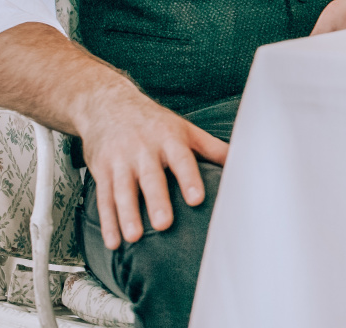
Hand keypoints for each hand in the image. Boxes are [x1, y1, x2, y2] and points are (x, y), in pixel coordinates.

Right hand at [77, 87, 227, 249]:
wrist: (108, 103)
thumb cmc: (154, 121)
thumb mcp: (184, 128)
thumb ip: (212, 147)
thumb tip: (244, 161)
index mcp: (169, 138)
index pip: (181, 158)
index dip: (189, 178)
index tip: (197, 198)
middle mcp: (144, 149)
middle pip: (150, 177)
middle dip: (156, 200)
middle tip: (164, 223)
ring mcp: (120, 160)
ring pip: (123, 189)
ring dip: (127, 214)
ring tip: (134, 237)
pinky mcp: (101, 170)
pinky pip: (104, 198)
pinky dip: (108, 221)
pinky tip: (113, 242)